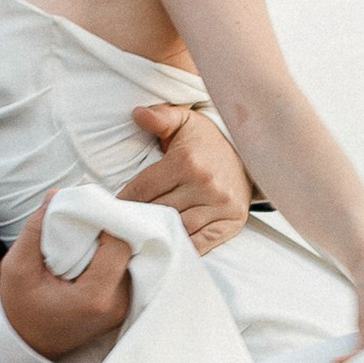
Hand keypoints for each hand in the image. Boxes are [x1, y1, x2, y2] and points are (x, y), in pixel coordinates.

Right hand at [0, 193, 131, 359]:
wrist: (26, 344)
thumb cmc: (20, 309)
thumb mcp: (17, 267)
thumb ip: (36, 229)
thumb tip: (56, 195)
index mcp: (94, 298)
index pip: (119, 246)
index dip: (105, 224)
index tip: (84, 215)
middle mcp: (116, 305)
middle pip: (129, 251)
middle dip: (109, 231)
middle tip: (85, 223)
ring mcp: (122, 309)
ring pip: (129, 260)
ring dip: (110, 244)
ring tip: (85, 240)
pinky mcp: (122, 307)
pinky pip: (125, 271)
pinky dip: (111, 258)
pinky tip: (92, 254)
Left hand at [118, 103, 250, 253]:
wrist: (252, 152)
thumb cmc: (208, 140)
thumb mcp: (184, 121)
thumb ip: (160, 117)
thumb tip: (138, 114)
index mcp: (187, 161)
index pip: (143, 189)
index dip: (124, 201)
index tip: (112, 209)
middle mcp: (205, 184)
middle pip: (158, 211)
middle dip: (139, 219)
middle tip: (122, 226)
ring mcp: (220, 206)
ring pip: (177, 230)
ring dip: (158, 235)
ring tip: (142, 237)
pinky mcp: (232, 222)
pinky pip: (200, 244)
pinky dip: (182, 248)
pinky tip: (168, 246)